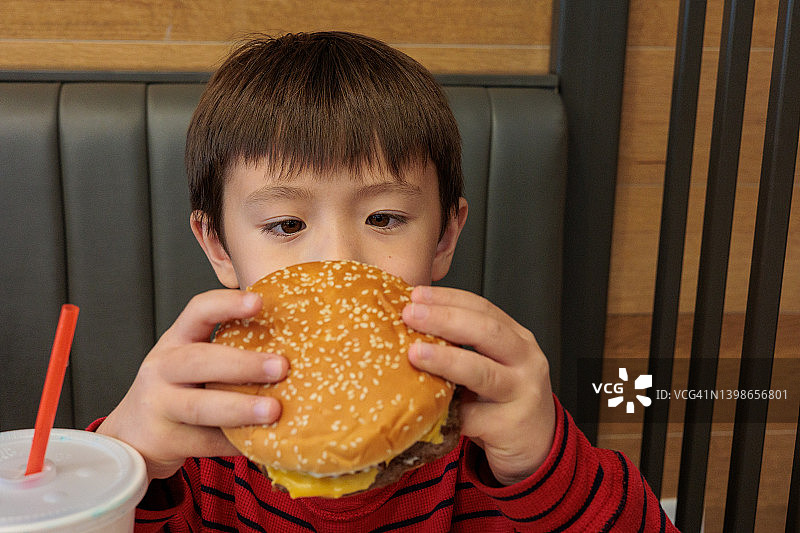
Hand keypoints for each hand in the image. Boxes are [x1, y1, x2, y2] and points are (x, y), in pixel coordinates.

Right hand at [97, 290, 287, 481]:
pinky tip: (263, 441)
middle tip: (282, 366)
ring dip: (240, 407)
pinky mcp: (163, 439)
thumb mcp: (193, 361)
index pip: (197, 312)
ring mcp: (158, 405)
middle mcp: (162, 368)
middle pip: (199, 360)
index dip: (227, 304)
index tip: (259, 301)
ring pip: (200, 406)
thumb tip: (295, 346)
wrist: (132, 435)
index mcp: (176, 340)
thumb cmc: (178, 388)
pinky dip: (236, 442)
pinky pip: (205, 441)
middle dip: (243, 363)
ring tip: (274, 410)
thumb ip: (228, 350)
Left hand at [402, 286, 555, 485]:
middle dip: (445, 319)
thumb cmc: (503, 402)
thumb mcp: (493, 365)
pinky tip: (424, 407)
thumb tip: (412, 326)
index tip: (417, 294)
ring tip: (415, 353)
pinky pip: (471, 416)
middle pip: (486, 332)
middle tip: (411, 314)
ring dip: (445, 360)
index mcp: (518, 339)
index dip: (449, 299)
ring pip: (482, 372)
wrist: (537, 447)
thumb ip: (465, 347)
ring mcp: (522, 394)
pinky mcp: (511, 426)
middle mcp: (526, 361)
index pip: (483, 308)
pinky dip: (446, 411)